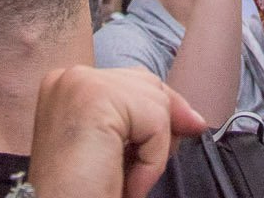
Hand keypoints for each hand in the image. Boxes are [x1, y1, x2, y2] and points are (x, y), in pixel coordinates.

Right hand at [27, 65, 207, 197]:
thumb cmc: (83, 193)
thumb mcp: (116, 149)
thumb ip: (145, 120)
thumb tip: (195, 119)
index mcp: (67, 85)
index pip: (132, 82)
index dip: (155, 116)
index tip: (166, 148)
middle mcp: (69, 77)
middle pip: (148, 84)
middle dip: (159, 129)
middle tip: (137, 174)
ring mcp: (80, 83)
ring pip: (156, 100)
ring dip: (153, 152)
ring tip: (125, 183)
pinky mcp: (96, 98)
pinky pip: (156, 121)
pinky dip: (154, 160)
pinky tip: (128, 186)